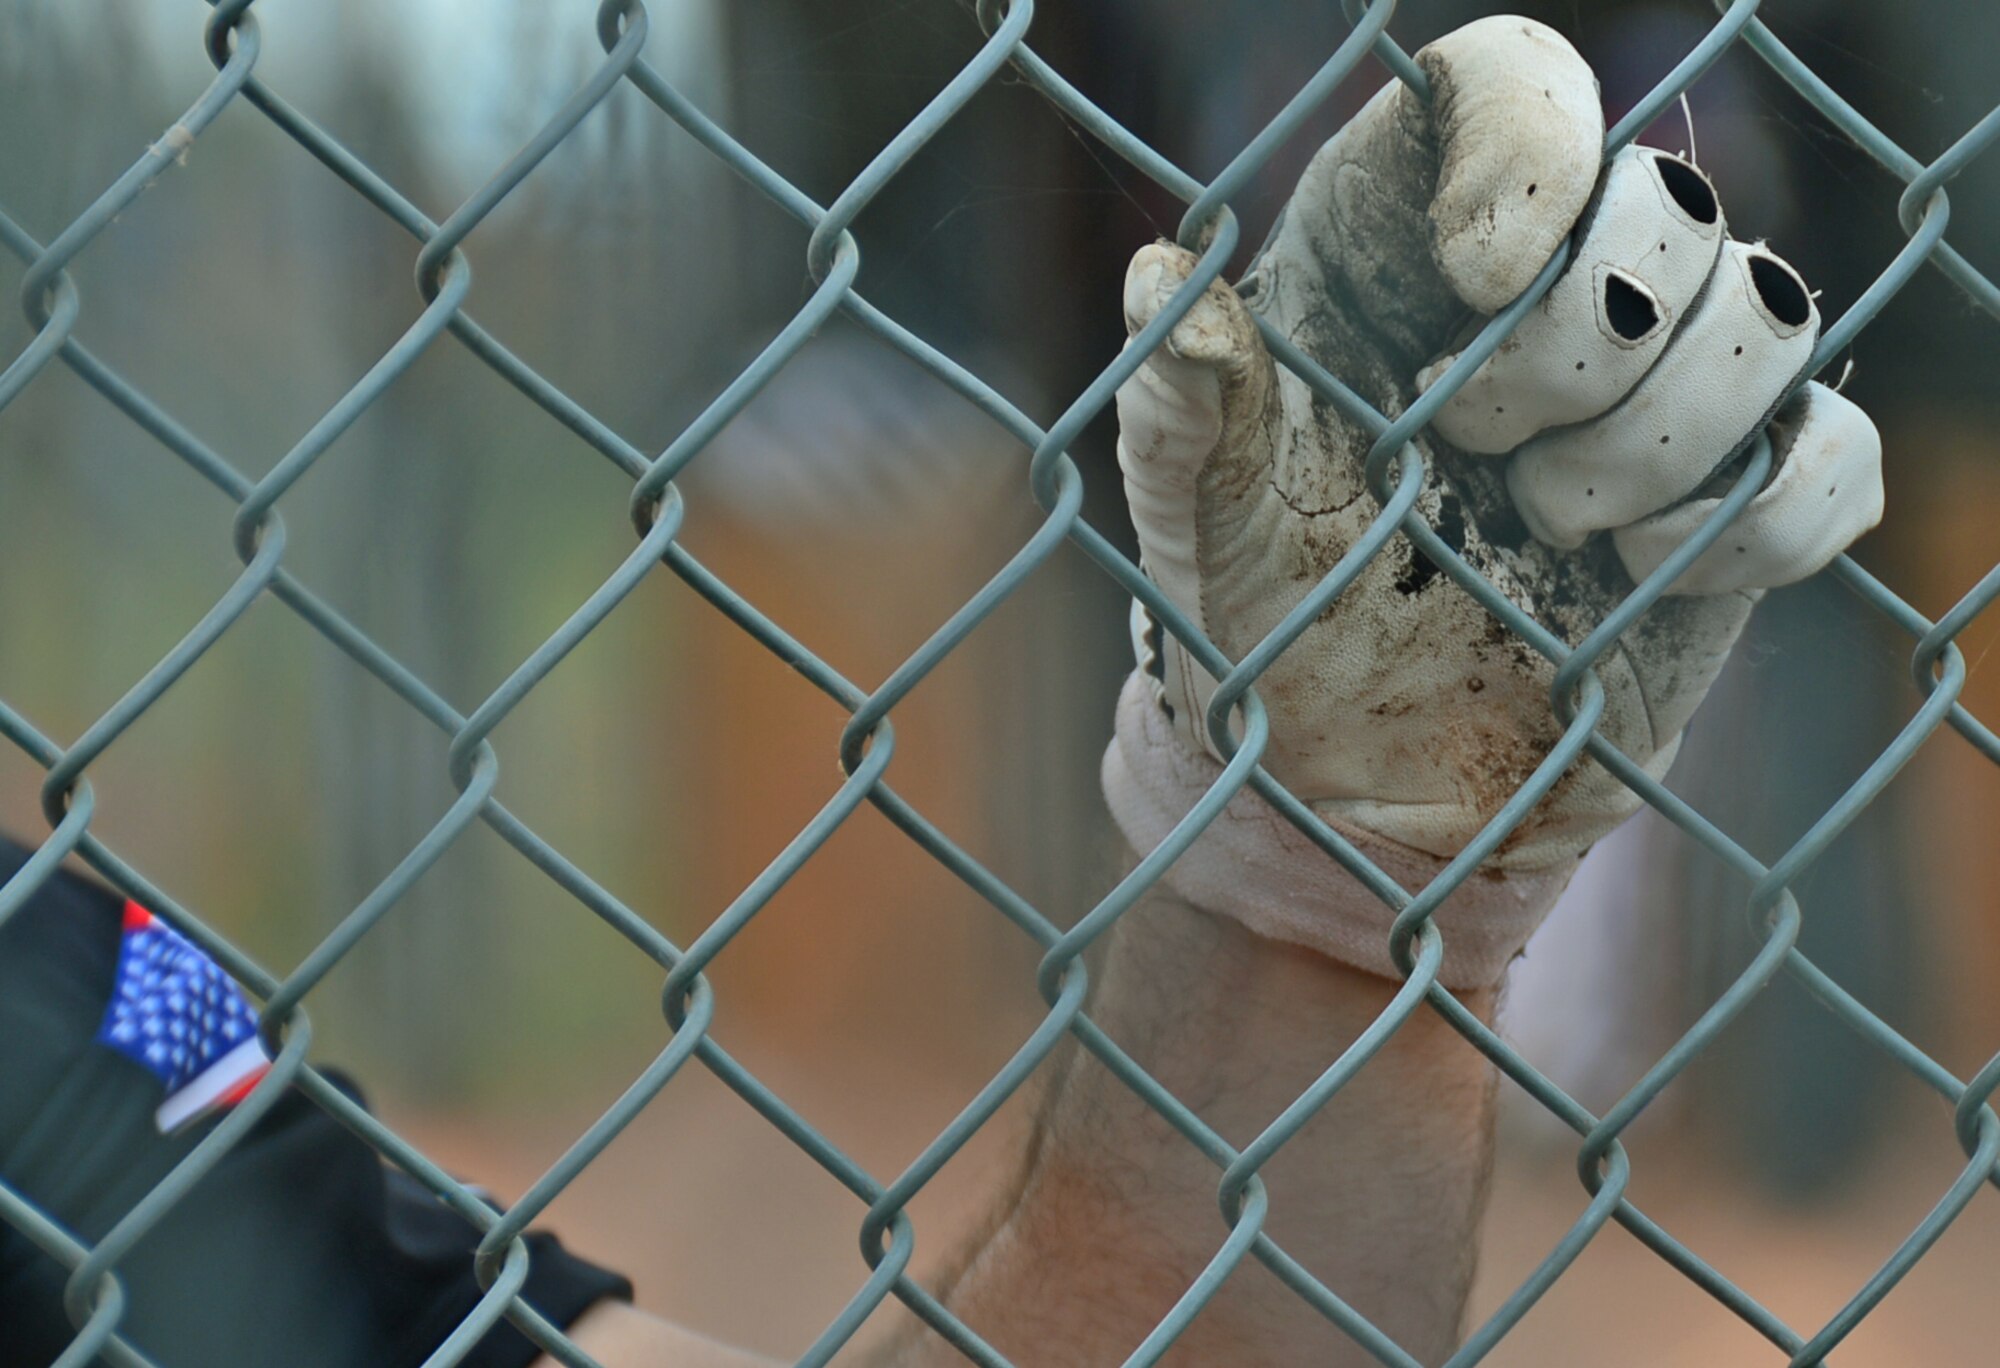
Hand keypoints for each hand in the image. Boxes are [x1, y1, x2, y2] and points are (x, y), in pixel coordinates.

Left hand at [1106, 15, 1882, 981]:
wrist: (1339, 796)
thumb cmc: (1251, 636)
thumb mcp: (1198, 526)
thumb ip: (1182, 405)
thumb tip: (1160, 279)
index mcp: (1391, 258)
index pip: (1508, 90)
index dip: (1531, 148)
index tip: (1481, 275)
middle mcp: (1535, 304)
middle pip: (1667, 200)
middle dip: (1583, 345)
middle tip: (1481, 458)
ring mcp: (1648, 401)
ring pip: (1772, 312)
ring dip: (1664, 439)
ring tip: (1551, 532)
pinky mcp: (1729, 510)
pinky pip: (1836, 458)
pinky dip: (1761, 522)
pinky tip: (1637, 575)